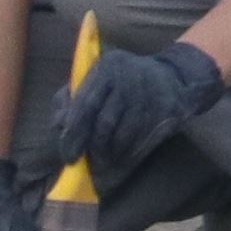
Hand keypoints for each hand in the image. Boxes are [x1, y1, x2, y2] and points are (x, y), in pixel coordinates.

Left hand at [45, 35, 228, 185]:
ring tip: (102, 162)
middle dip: (93, 147)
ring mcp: (150, 93)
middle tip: (85, 162)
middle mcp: (129, 79)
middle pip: (106, 121)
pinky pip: (143, 137)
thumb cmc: (122, 79)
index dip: (75, 133)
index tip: (68, 155)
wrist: (172, 74)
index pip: (86, 104)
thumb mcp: (95, 79)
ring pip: (124, 132)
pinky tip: (121, 158)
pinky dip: (129, 152)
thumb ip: (72, 99)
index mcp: (106, 68)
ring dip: (111, 153)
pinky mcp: (167, 108)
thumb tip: (59, 125)